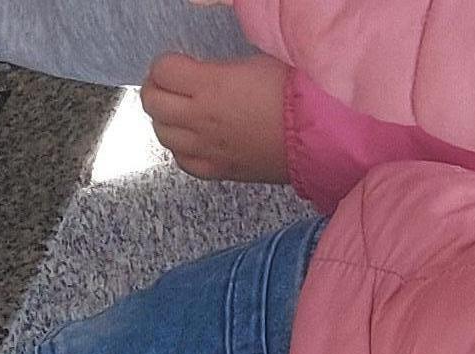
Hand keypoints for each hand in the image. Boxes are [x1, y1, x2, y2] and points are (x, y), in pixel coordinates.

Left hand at [139, 51, 294, 183]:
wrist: (321, 139)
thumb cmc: (298, 96)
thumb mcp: (260, 61)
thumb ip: (223, 66)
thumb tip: (207, 70)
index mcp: (210, 85)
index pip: (162, 70)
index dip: (166, 63)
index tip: (179, 64)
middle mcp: (201, 119)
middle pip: (152, 103)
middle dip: (157, 88)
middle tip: (171, 84)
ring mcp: (207, 149)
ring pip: (161, 134)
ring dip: (165, 118)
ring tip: (182, 111)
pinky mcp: (219, 171)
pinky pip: (182, 161)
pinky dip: (181, 148)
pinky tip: (195, 139)